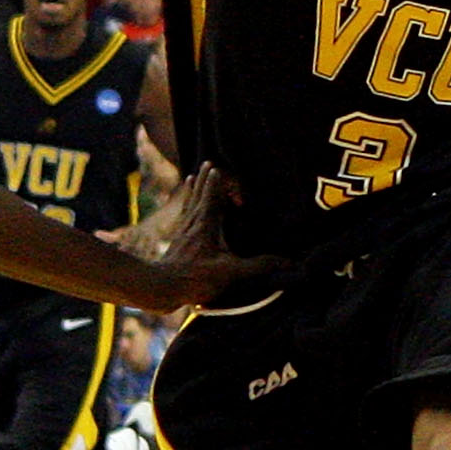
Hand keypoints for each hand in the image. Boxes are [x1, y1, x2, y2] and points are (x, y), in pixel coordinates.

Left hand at [124, 166, 284, 310]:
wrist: (162, 288)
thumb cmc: (197, 279)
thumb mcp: (231, 273)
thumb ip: (259, 266)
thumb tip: (288, 262)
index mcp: (206, 224)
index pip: (213, 195)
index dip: (218, 181)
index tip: (222, 167)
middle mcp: (193, 222)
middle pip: (200, 194)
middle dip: (206, 179)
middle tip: (209, 162)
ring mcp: (183, 231)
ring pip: (190, 203)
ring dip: (195, 188)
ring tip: (195, 174)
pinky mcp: (177, 241)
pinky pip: (183, 216)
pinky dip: (186, 205)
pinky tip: (186, 202)